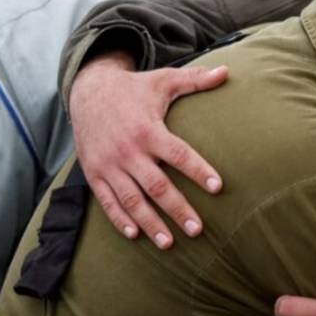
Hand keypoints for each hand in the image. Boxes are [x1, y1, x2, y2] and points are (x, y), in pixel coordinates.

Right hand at [69, 52, 226, 248]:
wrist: (88, 91)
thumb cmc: (135, 89)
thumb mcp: (164, 80)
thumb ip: (196, 80)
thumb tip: (227, 72)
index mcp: (148, 129)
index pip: (178, 154)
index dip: (199, 170)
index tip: (219, 187)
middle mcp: (128, 150)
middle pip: (156, 185)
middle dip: (178, 209)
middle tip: (198, 230)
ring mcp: (109, 164)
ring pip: (131, 199)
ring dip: (150, 223)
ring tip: (170, 243)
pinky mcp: (94, 173)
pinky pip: (106, 201)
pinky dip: (119, 219)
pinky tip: (135, 235)